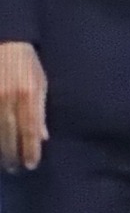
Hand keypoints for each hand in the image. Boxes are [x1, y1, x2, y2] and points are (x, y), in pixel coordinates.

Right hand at [0, 41, 47, 172]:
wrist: (4, 42)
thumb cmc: (26, 63)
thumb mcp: (40, 82)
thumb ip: (41, 109)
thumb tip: (43, 136)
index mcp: (28, 94)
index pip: (30, 128)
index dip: (30, 149)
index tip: (31, 164)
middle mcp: (8, 97)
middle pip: (10, 133)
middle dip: (13, 154)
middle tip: (15, 169)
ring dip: (0, 148)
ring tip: (3, 163)